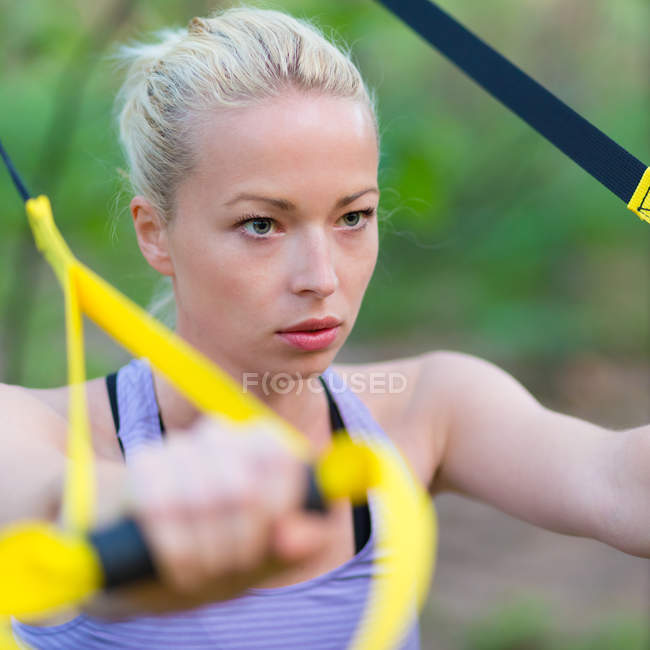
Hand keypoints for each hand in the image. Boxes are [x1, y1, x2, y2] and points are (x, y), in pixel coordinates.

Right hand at [122, 416, 332, 601]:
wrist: (146, 565)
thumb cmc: (224, 554)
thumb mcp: (271, 556)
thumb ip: (302, 546)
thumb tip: (299, 540)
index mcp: (264, 444)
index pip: (282, 459)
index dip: (279, 509)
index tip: (273, 544)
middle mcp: (222, 434)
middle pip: (242, 488)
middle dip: (241, 545)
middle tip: (234, 569)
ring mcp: (179, 446)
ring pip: (203, 500)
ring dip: (207, 556)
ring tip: (205, 576)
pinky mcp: (144, 465)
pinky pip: (162, 508)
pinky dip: (175, 551)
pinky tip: (176, 568)